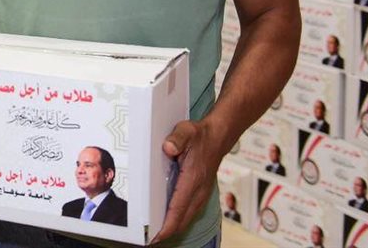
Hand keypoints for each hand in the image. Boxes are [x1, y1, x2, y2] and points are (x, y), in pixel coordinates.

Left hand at [153, 119, 220, 242]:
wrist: (218, 137)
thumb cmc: (200, 135)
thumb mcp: (186, 131)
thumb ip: (177, 138)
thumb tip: (168, 147)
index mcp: (193, 179)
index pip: (179, 208)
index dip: (167, 224)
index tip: (156, 236)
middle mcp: (199, 191)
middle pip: (183, 219)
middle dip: (167, 231)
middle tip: (149, 239)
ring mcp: (201, 194)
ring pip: (187, 218)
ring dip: (173, 228)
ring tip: (156, 234)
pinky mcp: (200, 193)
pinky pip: (189, 212)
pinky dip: (179, 220)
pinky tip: (168, 222)